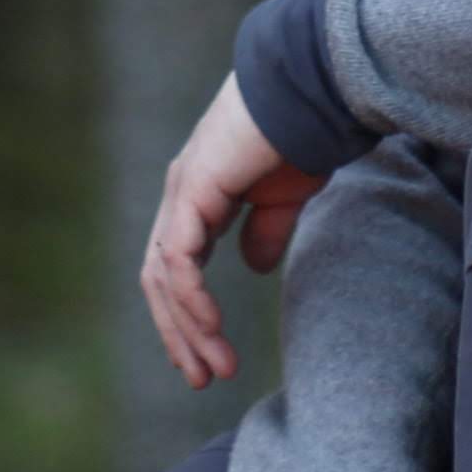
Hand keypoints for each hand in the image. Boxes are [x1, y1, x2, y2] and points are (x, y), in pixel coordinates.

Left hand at [136, 73, 321, 390]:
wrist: (312, 93)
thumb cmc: (303, 136)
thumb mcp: (283, 200)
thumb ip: (265, 232)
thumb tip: (254, 268)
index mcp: (199, 198)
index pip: (175, 269)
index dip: (186, 316)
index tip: (209, 356)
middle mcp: (181, 197)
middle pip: (160, 281)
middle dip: (179, 334)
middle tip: (201, 378)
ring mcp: (181, 193)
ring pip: (165, 278)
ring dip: (187, 328)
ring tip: (214, 367)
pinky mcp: (192, 192)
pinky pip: (179, 259)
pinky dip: (191, 299)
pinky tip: (211, 328)